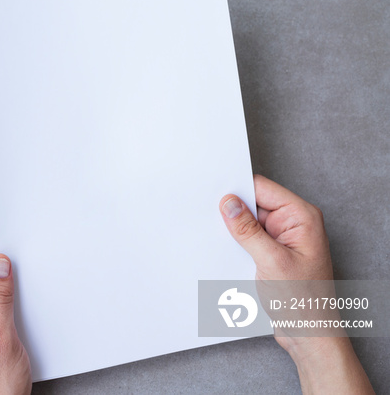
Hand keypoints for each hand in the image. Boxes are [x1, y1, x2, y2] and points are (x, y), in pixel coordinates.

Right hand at [219, 174, 372, 393]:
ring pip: (249, 222)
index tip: (215, 198)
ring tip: (225, 245)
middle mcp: (294, 224)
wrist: (309, 334)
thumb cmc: (303, 302)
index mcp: (302, 217)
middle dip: (234, 212)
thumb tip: (229, 203)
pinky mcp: (274, 252)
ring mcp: (283, 239)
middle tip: (214, 221)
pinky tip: (230, 255)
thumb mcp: (271, 261)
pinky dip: (238, 244)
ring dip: (235, 232)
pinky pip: (250, 239)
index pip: (263, 189)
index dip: (238, 191)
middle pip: (254, 204)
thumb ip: (247, 230)